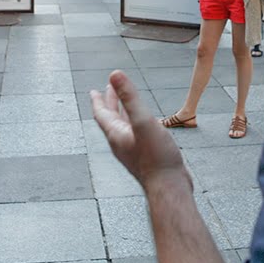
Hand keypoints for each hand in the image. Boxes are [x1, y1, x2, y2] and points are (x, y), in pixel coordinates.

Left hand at [91, 70, 191, 191]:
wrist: (170, 188)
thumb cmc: (157, 158)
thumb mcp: (143, 121)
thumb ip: (130, 98)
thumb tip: (114, 74)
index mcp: (116, 135)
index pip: (102, 114)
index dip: (98, 100)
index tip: (94, 91)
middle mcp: (121, 143)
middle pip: (111, 119)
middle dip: (110, 103)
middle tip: (107, 91)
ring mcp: (133, 151)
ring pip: (124, 127)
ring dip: (122, 113)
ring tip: (124, 104)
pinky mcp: (145, 157)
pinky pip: (136, 135)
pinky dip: (136, 124)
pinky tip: (146, 124)